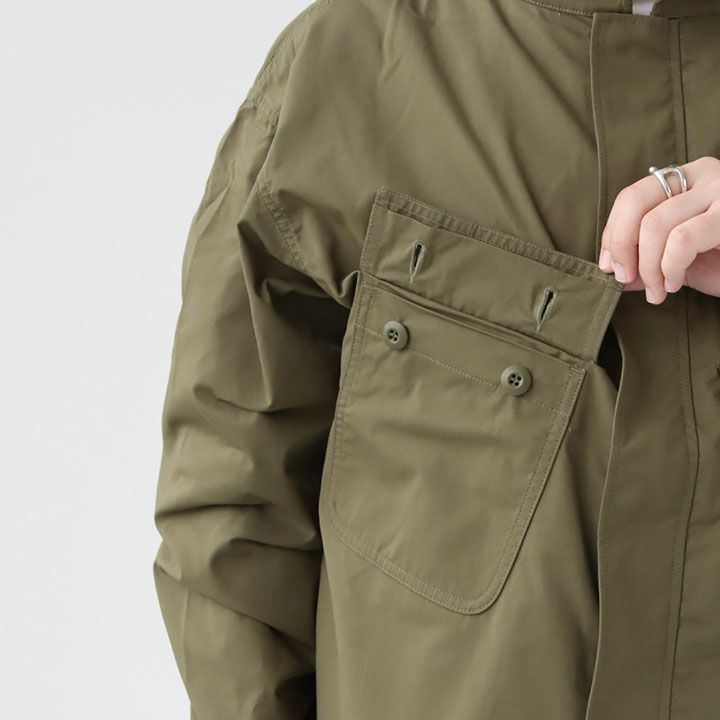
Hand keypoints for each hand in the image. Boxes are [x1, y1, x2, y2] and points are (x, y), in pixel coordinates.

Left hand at [597, 155, 719, 303]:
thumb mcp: (681, 261)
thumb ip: (647, 262)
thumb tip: (612, 273)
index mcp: (688, 179)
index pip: (632, 197)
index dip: (612, 233)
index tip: (608, 266)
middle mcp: (705, 174)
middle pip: (635, 201)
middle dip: (620, 245)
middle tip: (623, 278)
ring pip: (655, 224)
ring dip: (647, 267)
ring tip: (657, 291)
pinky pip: (682, 239)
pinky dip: (668, 268)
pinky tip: (673, 285)